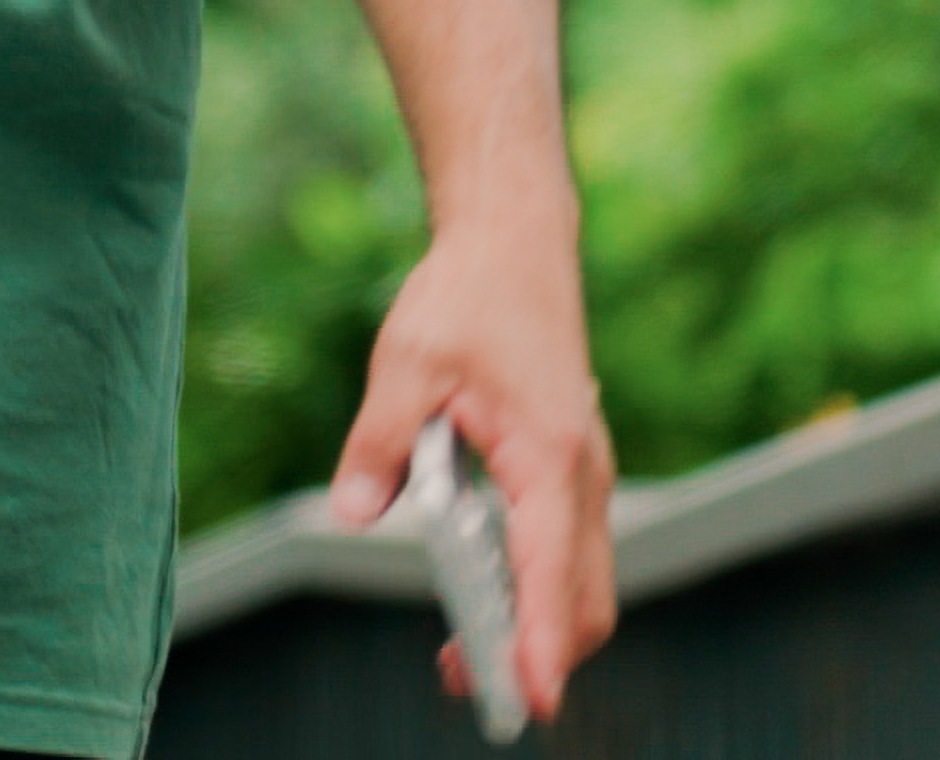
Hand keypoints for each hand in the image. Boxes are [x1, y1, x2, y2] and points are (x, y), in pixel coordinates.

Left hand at [332, 218, 618, 727]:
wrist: (515, 243)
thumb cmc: (466, 297)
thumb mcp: (406, 362)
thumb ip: (381, 444)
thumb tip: (355, 515)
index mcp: (549, 454)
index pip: (549, 568)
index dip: (538, 639)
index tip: (531, 697)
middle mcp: (583, 475)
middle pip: (583, 598)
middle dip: (537, 655)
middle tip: (466, 688)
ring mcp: (585, 475)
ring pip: (583, 581)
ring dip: (534, 628)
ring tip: (456, 659)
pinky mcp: (571, 470)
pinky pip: (569, 552)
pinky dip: (537, 591)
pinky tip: (477, 594)